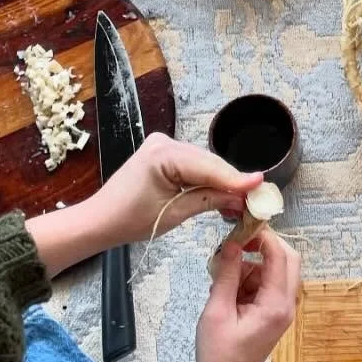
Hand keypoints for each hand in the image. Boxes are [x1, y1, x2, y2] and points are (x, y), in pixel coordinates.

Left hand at [91, 132, 260, 246]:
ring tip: (242, 199)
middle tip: (256, 199)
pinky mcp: (164, 151)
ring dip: (222, 180)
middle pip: (209, 162)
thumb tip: (242, 198)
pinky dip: (208, 177)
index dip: (236, 178)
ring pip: (204, 162)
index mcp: (162, 154)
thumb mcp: (175, 214)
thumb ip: (210, 201)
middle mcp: (164, 141)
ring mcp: (164, 143)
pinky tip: (222, 190)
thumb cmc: (129, 220)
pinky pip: (194, 163)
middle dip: (232, 181)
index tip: (260, 184)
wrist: (101, 219)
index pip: (208, 167)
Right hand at [192, 228, 299, 361]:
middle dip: (262, 248)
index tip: (243, 226)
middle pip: (287, 260)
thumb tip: (233, 244)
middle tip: (234, 246)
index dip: (264, 236)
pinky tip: (227, 292)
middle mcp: (286, 307)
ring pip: (275, 272)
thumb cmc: (217, 355)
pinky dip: (250, 281)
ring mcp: (282, 312)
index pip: (280, 256)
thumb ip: (227, 274)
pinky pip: (267, 286)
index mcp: (276, 306)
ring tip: (222, 279)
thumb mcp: (216, 310)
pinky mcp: (273, 317)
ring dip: (252, 267)